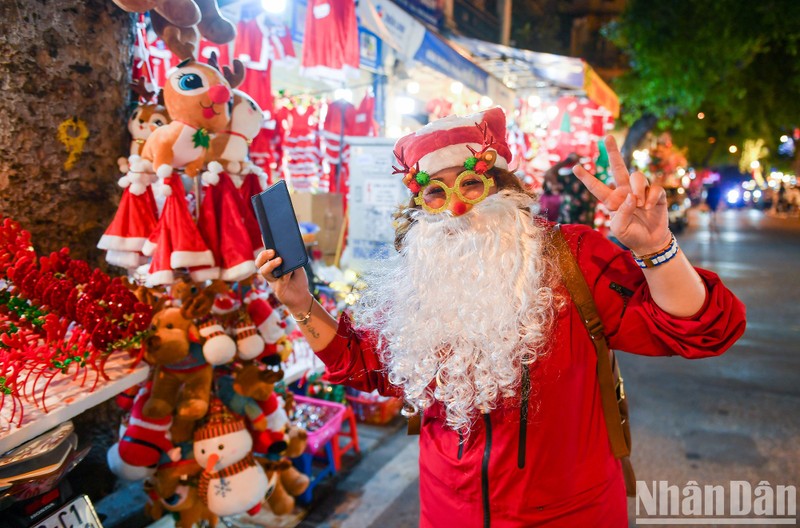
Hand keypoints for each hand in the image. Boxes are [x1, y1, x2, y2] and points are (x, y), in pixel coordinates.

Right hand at [255, 249, 311, 312]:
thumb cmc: (298, 279)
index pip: (265, 255)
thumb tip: (290, 251)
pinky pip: (279, 281)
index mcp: (273, 265)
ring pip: (264, 272)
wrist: (302, 296)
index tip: (265, 238)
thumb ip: (293, 259)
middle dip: (263, 255)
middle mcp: (270, 272)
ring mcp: (272, 281)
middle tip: (272, 251)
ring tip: (280, 260)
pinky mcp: (277, 290)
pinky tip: (290, 272)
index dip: (264, 248)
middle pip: (259, 263)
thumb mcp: (297, 266)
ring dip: (270, 264)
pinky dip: (285, 275)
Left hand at [573, 135, 669, 254]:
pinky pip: (654, 187)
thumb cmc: (631, 234)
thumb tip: (631, 196)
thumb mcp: (620, 228)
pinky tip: (649, 208)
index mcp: (611, 200)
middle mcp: (624, 191)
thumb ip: (621, 213)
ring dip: (638, 189)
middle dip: (613, 152)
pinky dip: (651, 197)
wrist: (650, 241)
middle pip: (618, 167)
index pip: (596, 187)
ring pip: (637, 176)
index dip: (586, 178)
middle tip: (607, 137)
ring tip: (640, 205)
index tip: (574, 167)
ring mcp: (640, 191)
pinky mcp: (655, 194)